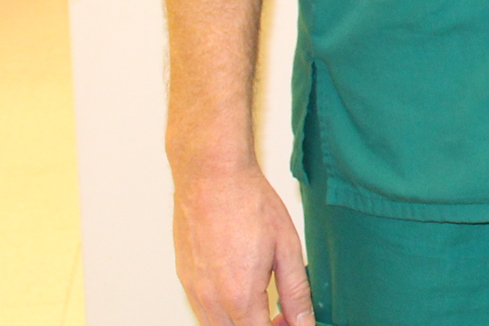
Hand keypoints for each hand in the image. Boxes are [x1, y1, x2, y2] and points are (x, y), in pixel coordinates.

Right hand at [174, 159, 314, 325]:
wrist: (211, 176)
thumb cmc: (249, 203)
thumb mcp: (287, 248)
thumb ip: (296, 292)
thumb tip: (304, 322)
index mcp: (239, 295)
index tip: (291, 322)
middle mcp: (210, 299)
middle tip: (280, 316)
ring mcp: (193, 290)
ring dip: (239, 322)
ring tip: (262, 302)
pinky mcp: (184, 279)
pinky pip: (202, 309)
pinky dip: (222, 311)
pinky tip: (240, 288)